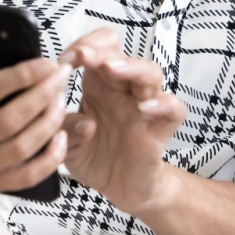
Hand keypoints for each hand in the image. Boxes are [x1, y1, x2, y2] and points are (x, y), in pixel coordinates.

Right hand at [0, 12, 72, 197]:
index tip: (45, 62)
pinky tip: (61, 137)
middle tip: (62, 75)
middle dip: (42, 94)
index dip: (19, 76)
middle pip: (9, 119)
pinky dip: (50, 158)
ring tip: (61, 98)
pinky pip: (27, 176)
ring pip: (22, 146)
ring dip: (50, 121)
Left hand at [58, 28, 187, 217]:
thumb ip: (61, 126)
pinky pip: (174, 108)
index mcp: (99, 86)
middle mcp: (123, 91)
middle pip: (121, 55)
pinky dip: (164, 104)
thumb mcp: (65, 143)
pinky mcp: (162, 127)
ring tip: (111, 69)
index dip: (82, 47)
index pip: (98, 48)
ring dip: (130, 67)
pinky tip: (146, 107)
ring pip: (150, 73)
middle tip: (82, 56)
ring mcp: (145, 106)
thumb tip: (68, 113)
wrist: (120, 188)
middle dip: (100, 51)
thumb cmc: (96, 156)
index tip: (63, 61)